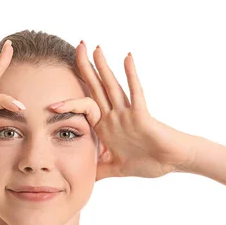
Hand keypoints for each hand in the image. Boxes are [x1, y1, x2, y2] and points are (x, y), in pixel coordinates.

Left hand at [49, 42, 198, 180]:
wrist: (173, 161)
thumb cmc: (150, 162)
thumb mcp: (117, 168)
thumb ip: (101, 170)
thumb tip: (85, 179)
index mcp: (107, 126)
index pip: (85, 107)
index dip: (70, 102)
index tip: (53, 102)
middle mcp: (115, 116)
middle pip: (96, 87)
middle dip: (85, 68)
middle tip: (77, 46)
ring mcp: (127, 114)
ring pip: (112, 86)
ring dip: (103, 67)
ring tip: (95, 47)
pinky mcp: (141, 115)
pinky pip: (135, 93)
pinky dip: (131, 75)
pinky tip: (126, 57)